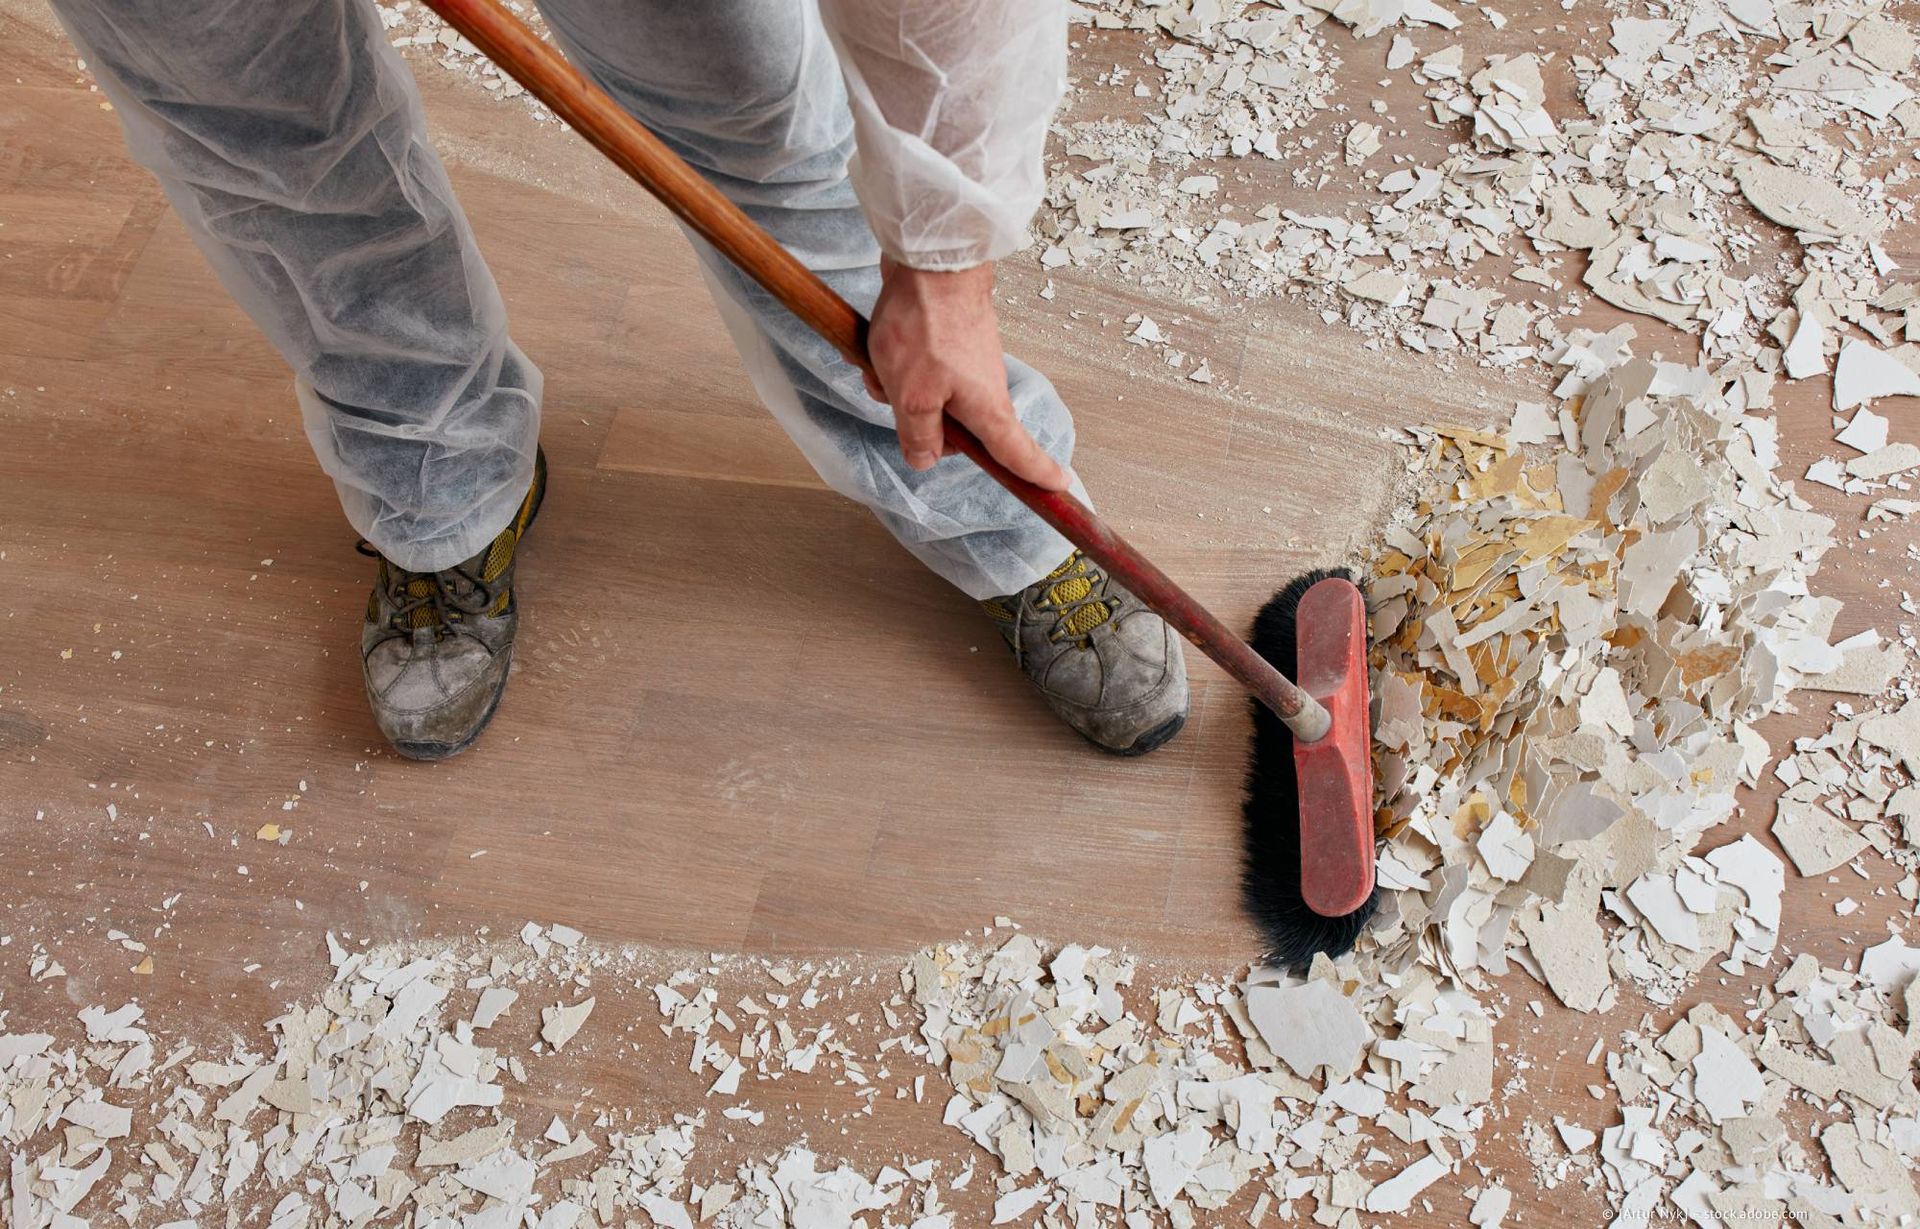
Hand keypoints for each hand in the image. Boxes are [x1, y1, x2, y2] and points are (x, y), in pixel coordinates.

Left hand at [863, 258, 1071, 491]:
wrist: (930, 259)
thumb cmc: (926, 326)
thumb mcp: (912, 396)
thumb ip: (919, 436)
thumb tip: (926, 460)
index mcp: (987, 409)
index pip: (1017, 453)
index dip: (1036, 474)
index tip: (1057, 487)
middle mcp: (985, 389)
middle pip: (958, 431)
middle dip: (921, 425)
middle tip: (895, 401)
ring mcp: (968, 364)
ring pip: (931, 399)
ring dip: (900, 390)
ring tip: (882, 367)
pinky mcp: (951, 343)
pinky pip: (922, 372)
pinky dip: (899, 367)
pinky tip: (880, 349)